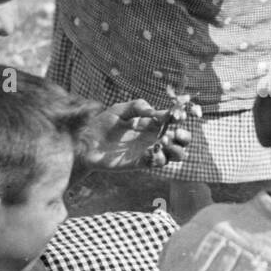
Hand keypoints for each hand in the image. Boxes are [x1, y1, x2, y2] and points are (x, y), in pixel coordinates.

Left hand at [78, 99, 192, 171]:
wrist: (85, 143)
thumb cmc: (102, 124)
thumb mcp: (119, 110)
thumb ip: (136, 106)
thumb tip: (153, 111)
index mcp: (152, 123)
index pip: (173, 120)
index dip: (179, 117)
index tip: (178, 115)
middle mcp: (154, 138)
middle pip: (181, 141)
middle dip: (184, 137)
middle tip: (176, 133)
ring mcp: (149, 151)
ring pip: (174, 155)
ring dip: (175, 149)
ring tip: (164, 142)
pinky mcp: (140, 163)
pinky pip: (157, 162)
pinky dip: (159, 158)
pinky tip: (152, 152)